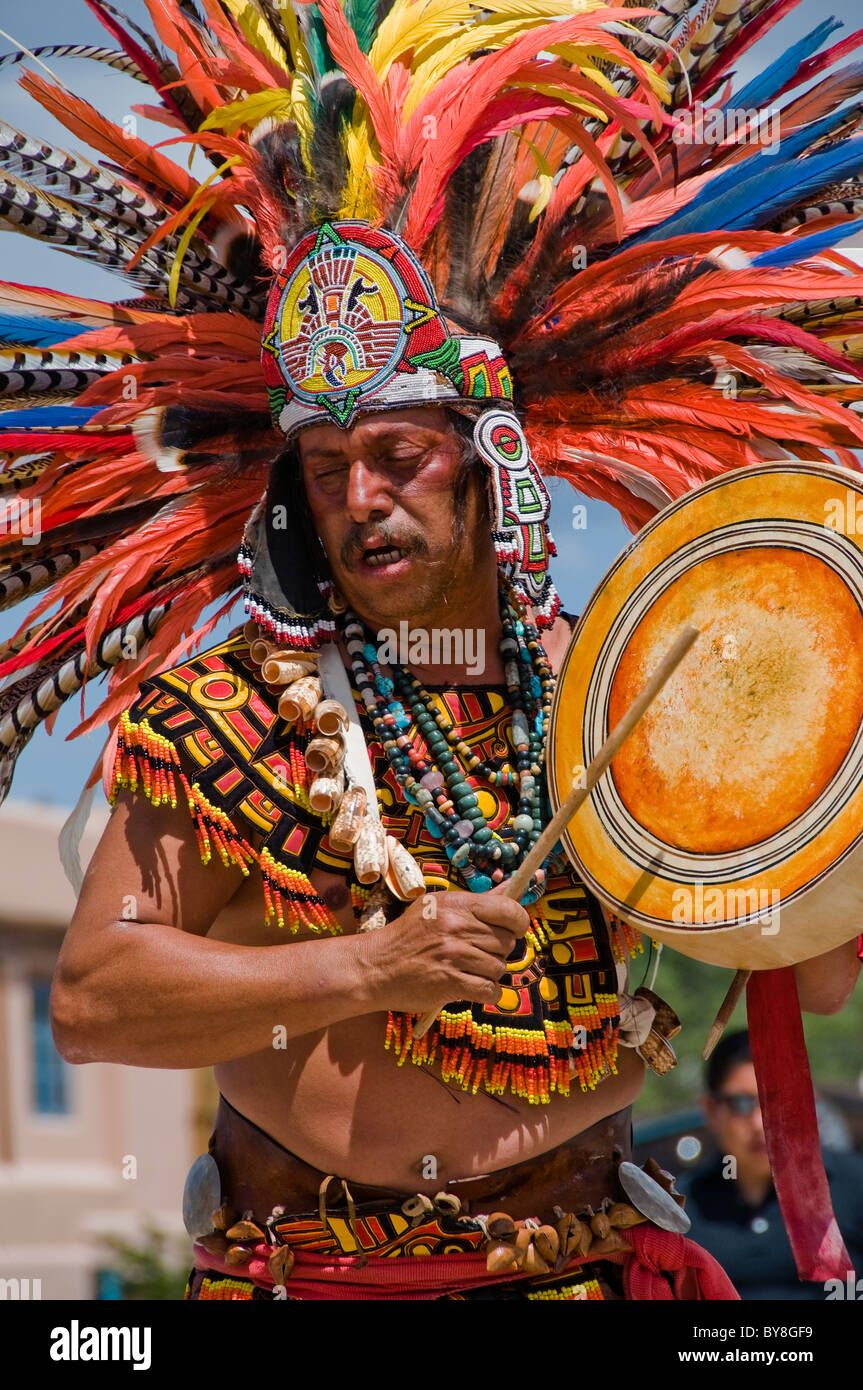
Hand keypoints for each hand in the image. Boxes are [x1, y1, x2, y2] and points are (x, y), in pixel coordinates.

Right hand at [360, 884, 529, 1015]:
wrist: (375, 966)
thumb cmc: (409, 937)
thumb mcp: (439, 908)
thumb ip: (478, 902)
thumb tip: (515, 886)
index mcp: (456, 904)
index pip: (509, 909)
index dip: (518, 921)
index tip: (513, 929)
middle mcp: (456, 927)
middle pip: (507, 942)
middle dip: (497, 950)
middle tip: (476, 952)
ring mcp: (453, 955)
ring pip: (499, 967)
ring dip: (488, 973)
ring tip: (466, 969)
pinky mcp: (450, 982)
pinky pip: (490, 991)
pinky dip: (486, 993)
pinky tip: (470, 986)